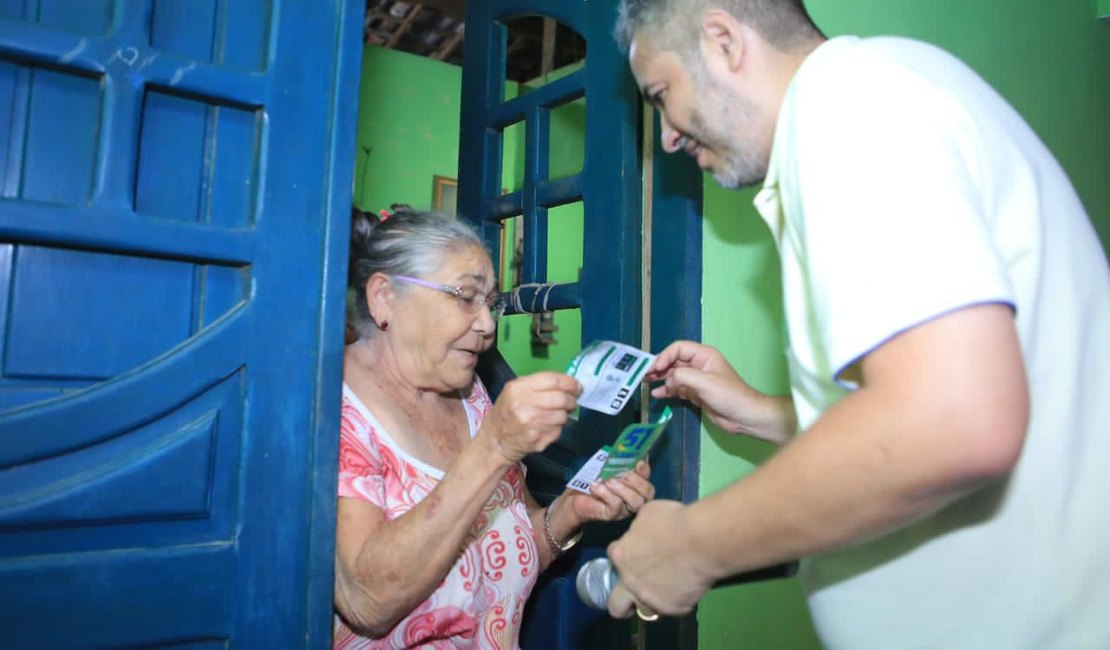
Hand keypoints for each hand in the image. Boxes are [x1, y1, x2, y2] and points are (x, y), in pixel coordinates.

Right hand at [481, 372, 581, 463]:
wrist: (495, 441)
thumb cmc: (506, 412)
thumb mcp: (514, 391)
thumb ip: (538, 385)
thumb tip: (568, 384)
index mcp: (518, 389)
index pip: (553, 380)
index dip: (569, 382)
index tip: (577, 386)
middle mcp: (525, 405)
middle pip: (561, 398)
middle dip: (571, 399)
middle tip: (572, 401)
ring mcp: (532, 424)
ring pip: (562, 415)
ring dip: (564, 414)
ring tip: (556, 414)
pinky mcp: (538, 440)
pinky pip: (558, 430)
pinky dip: (557, 427)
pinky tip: (547, 426)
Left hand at [568, 461, 653, 522]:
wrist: (576, 495)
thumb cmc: (594, 479)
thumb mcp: (608, 467)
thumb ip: (620, 461)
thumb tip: (628, 450)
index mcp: (636, 485)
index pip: (649, 479)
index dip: (646, 472)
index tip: (638, 463)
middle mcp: (634, 498)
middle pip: (648, 494)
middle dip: (638, 482)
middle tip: (624, 475)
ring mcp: (624, 509)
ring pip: (636, 502)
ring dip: (622, 489)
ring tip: (608, 481)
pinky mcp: (612, 515)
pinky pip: (616, 505)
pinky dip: (606, 493)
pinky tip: (596, 486)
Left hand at [606, 500, 714, 617]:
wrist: (701, 541)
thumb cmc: (674, 521)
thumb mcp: (648, 514)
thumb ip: (640, 529)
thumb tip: (645, 533)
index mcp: (622, 555)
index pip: (613, 557)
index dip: (625, 555)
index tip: (636, 553)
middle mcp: (630, 582)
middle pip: (616, 604)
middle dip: (622, 601)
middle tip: (636, 592)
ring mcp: (650, 598)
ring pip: (643, 610)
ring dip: (651, 601)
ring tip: (668, 589)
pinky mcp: (673, 608)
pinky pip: (673, 608)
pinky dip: (679, 599)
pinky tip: (688, 587)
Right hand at [644, 341, 767, 435]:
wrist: (744, 416)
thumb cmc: (728, 395)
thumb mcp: (704, 382)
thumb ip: (682, 376)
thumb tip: (667, 380)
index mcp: (704, 356)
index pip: (678, 349)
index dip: (664, 356)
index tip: (654, 368)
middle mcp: (699, 365)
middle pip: (674, 361)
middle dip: (659, 367)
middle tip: (643, 375)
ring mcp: (697, 380)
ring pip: (674, 375)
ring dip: (660, 378)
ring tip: (645, 383)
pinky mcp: (696, 394)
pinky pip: (677, 388)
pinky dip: (667, 390)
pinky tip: (657, 394)